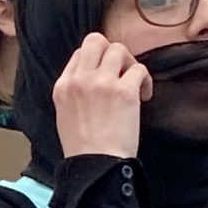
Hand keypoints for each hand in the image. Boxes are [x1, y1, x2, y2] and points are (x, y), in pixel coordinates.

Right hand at [53, 33, 150, 160]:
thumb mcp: (65, 114)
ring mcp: (101, 83)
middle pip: (96, 41)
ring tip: (134, 84)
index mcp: (63, 86)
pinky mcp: (124, 91)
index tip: (105, 77)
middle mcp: (80, 79)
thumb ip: (74, 91)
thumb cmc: (83, 148)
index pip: (80, 53)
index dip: (96, 62)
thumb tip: (93, 79)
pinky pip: (139, 69)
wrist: (96, 166)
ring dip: (130, 64)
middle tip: (121, 72)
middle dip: (112, 53)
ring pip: (119, 49)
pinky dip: (145, 80)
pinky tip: (144, 97)